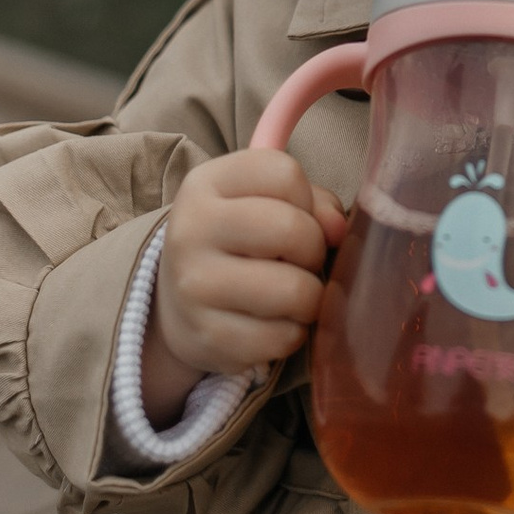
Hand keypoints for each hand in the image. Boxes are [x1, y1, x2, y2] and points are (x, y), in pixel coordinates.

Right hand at [142, 149, 347, 421]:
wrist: (175, 303)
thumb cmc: (240, 242)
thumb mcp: (265, 202)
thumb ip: (314, 201)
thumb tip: (338, 230)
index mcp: (206, 183)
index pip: (286, 175)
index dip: (306, 199)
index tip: (293, 215)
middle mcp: (192, 230)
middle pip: (294, 230)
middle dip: (314, 250)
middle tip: (300, 262)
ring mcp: (196, 286)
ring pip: (296, 291)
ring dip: (310, 298)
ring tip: (291, 294)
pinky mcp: (208, 337)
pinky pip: (284, 338)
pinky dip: (292, 334)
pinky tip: (272, 323)